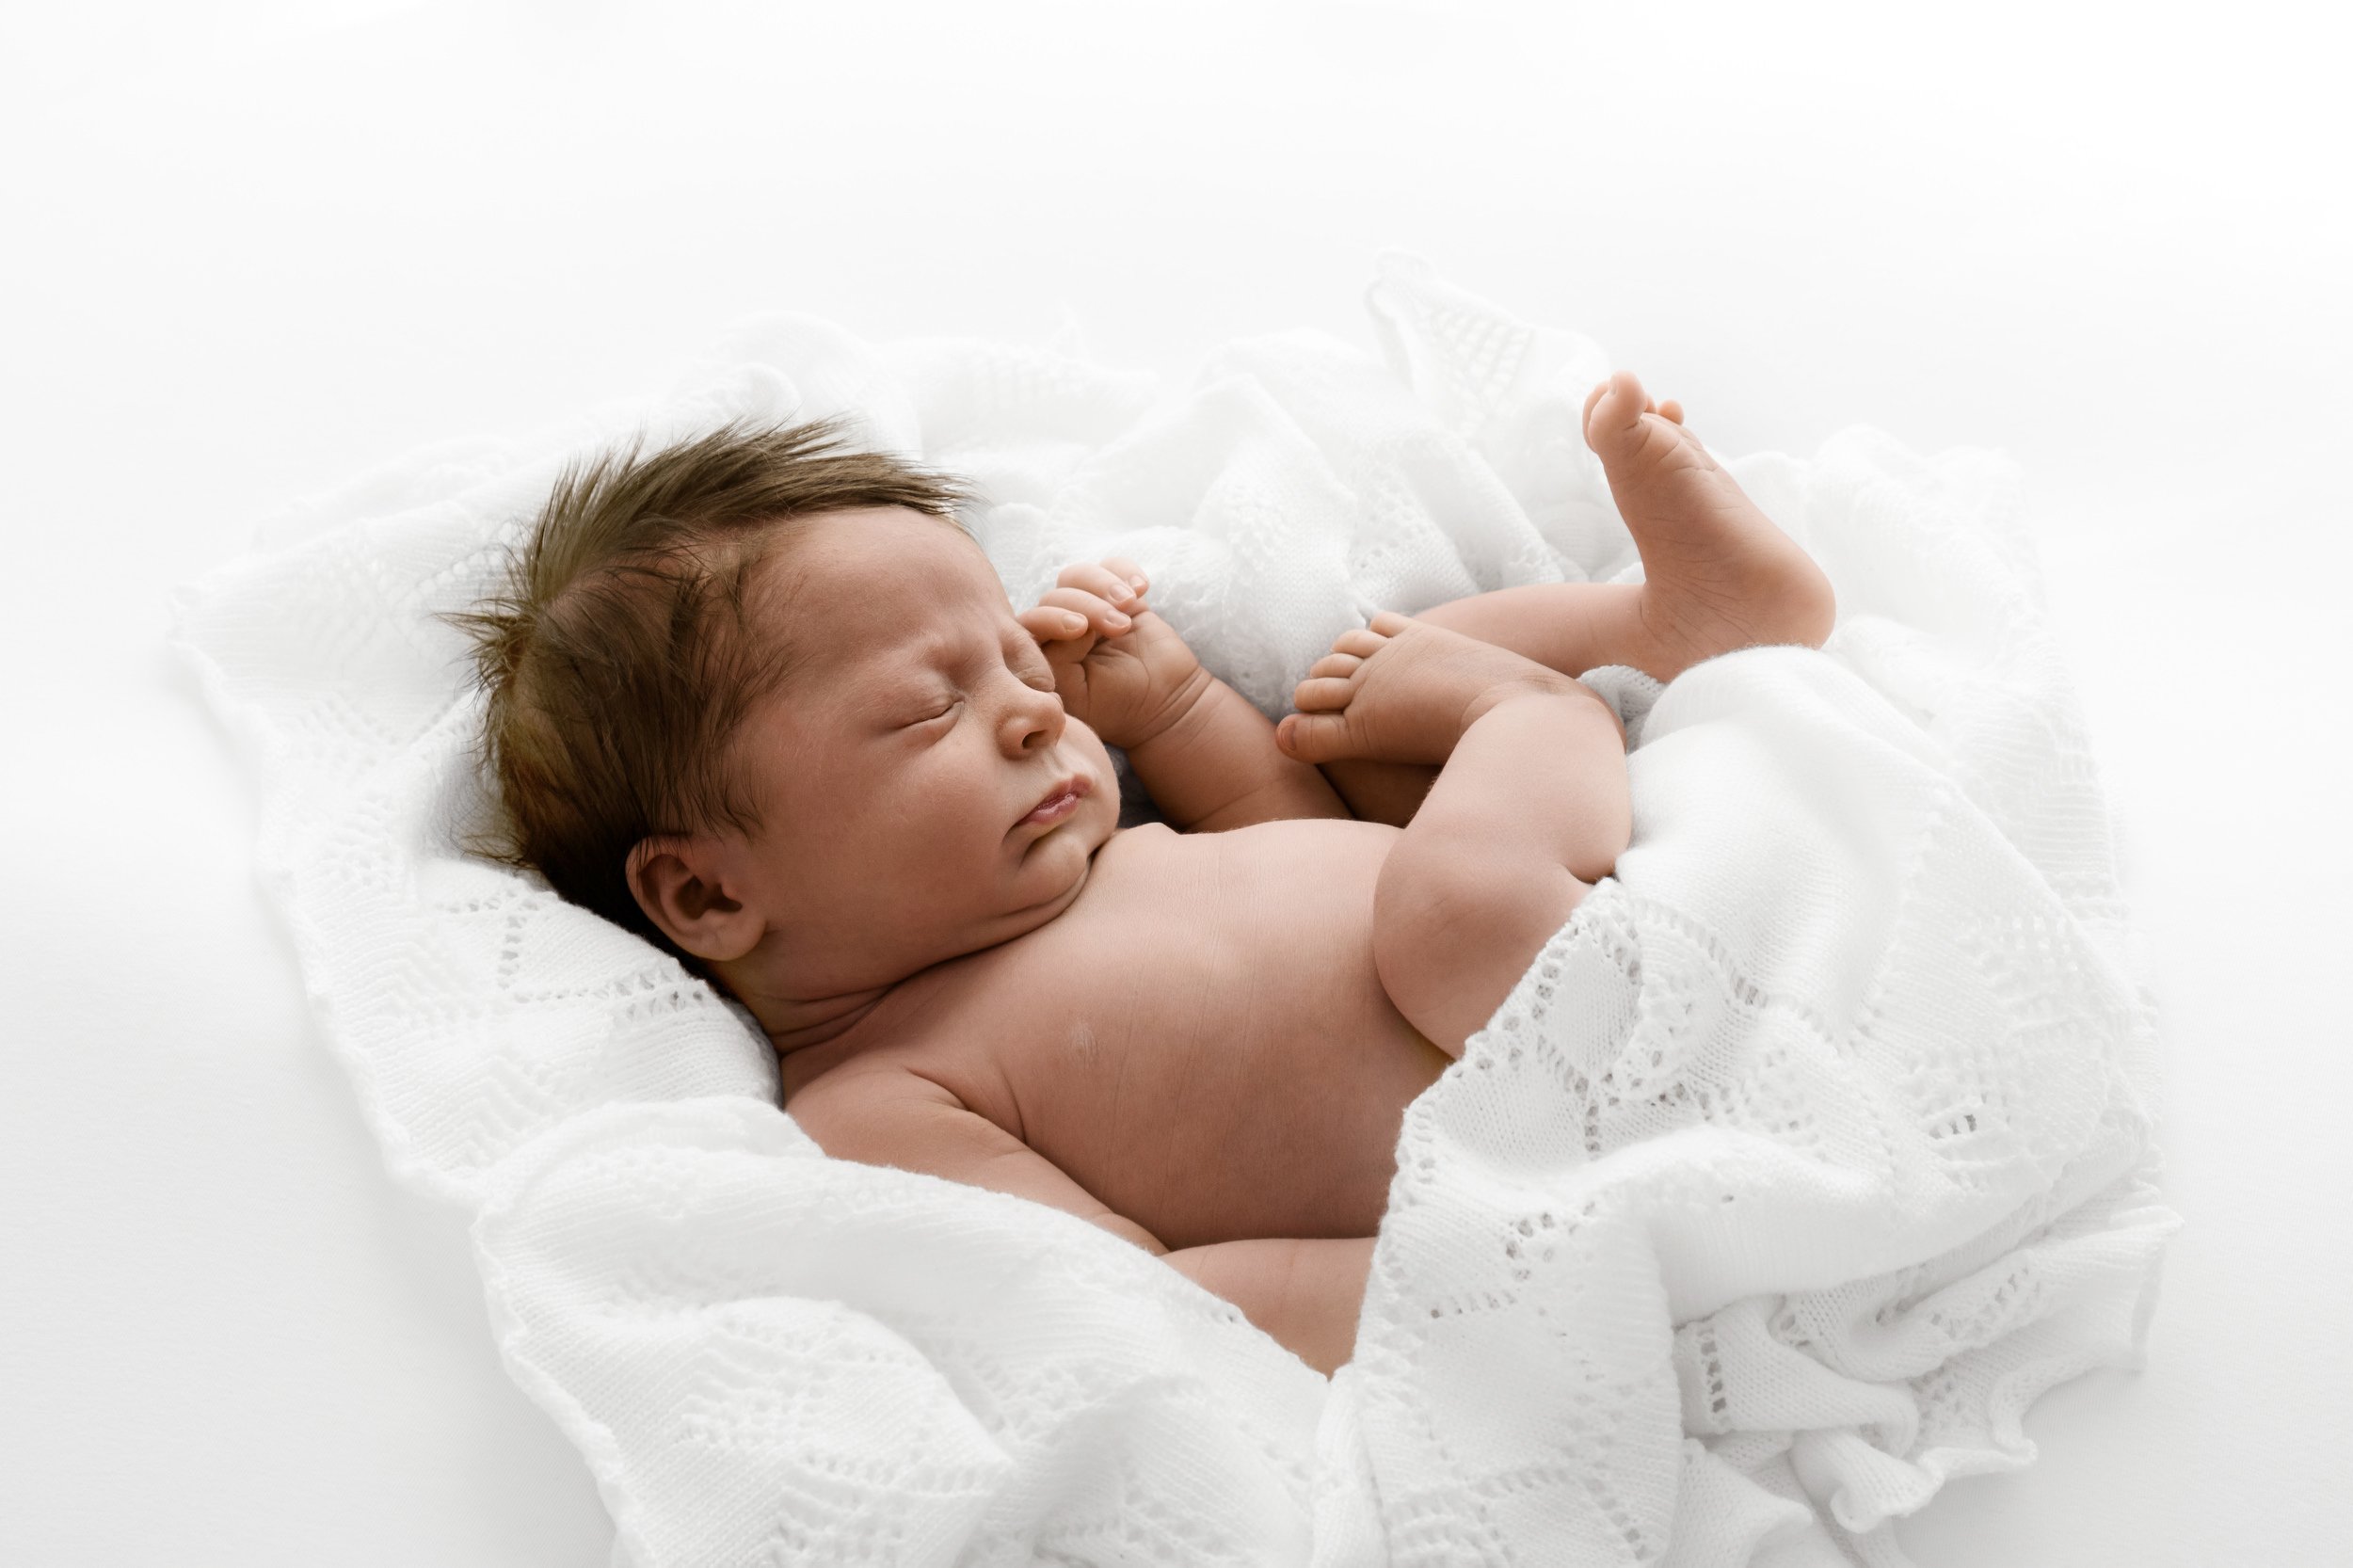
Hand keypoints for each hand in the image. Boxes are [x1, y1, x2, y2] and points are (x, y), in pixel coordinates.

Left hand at [1016, 557, 1209, 749]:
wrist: (1167, 705)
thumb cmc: (1119, 708)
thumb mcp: (1078, 695)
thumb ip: (1056, 661)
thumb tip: (1067, 623)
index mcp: (1042, 657)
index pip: (1029, 624)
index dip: (1050, 618)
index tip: (1080, 629)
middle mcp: (1059, 631)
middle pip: (1054, 596)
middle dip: (1086, 605)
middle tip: (1119, 626)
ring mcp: (1088, 610)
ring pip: (1076, 576)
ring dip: (1103, 583)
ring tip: (1131, 603)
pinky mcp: (1118, 598)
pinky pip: (1112, 566)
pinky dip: (1126, 570)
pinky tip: (1142, 589)